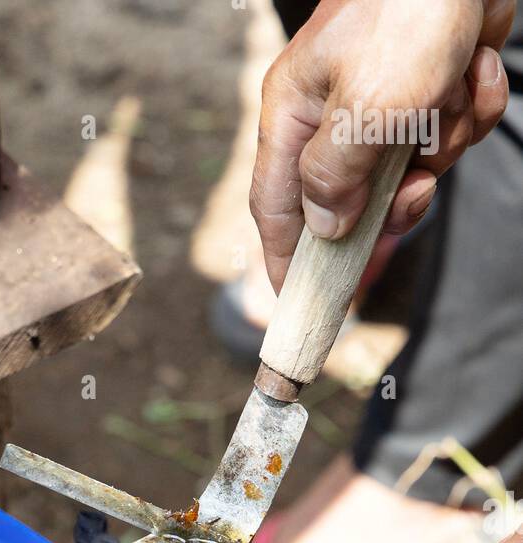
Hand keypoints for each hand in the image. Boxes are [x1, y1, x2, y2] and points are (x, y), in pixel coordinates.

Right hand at [250, 0, 514, 290]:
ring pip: (411, 170)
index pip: (276, 210)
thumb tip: (324, 229)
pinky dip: (470, 108)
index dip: (288, 264)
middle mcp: (333, 115)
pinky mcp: (429, 89)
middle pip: (353, 203)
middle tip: (419, 189)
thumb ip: (333, 178)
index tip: (304, 307)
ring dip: (444, 143)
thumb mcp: (365, 108)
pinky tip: (473, 68)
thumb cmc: (406, 12)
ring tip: (450, 95)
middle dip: (397, 201)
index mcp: (296, 116)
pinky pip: (449, 132)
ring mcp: (383, 103)